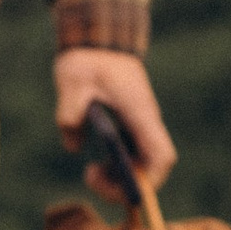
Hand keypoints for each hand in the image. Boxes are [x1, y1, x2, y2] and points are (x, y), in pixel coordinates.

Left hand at [53, 47, 174, 195]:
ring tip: (90, 173)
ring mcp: (140, 127)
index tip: (122, 187)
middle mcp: (146, 123)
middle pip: (152, 168)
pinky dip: (117, 169)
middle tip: (91, 177)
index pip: (160, 156)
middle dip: (127, 185)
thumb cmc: (89, 59)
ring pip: (143, 166)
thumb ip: (69, 111)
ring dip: (120, 179)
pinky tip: (96, 166)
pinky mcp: (131, 128)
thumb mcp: (73, 80)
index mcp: (140, 113)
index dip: (149, 179)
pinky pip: (132, 158)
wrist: (99, 42)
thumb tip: (73, 146)